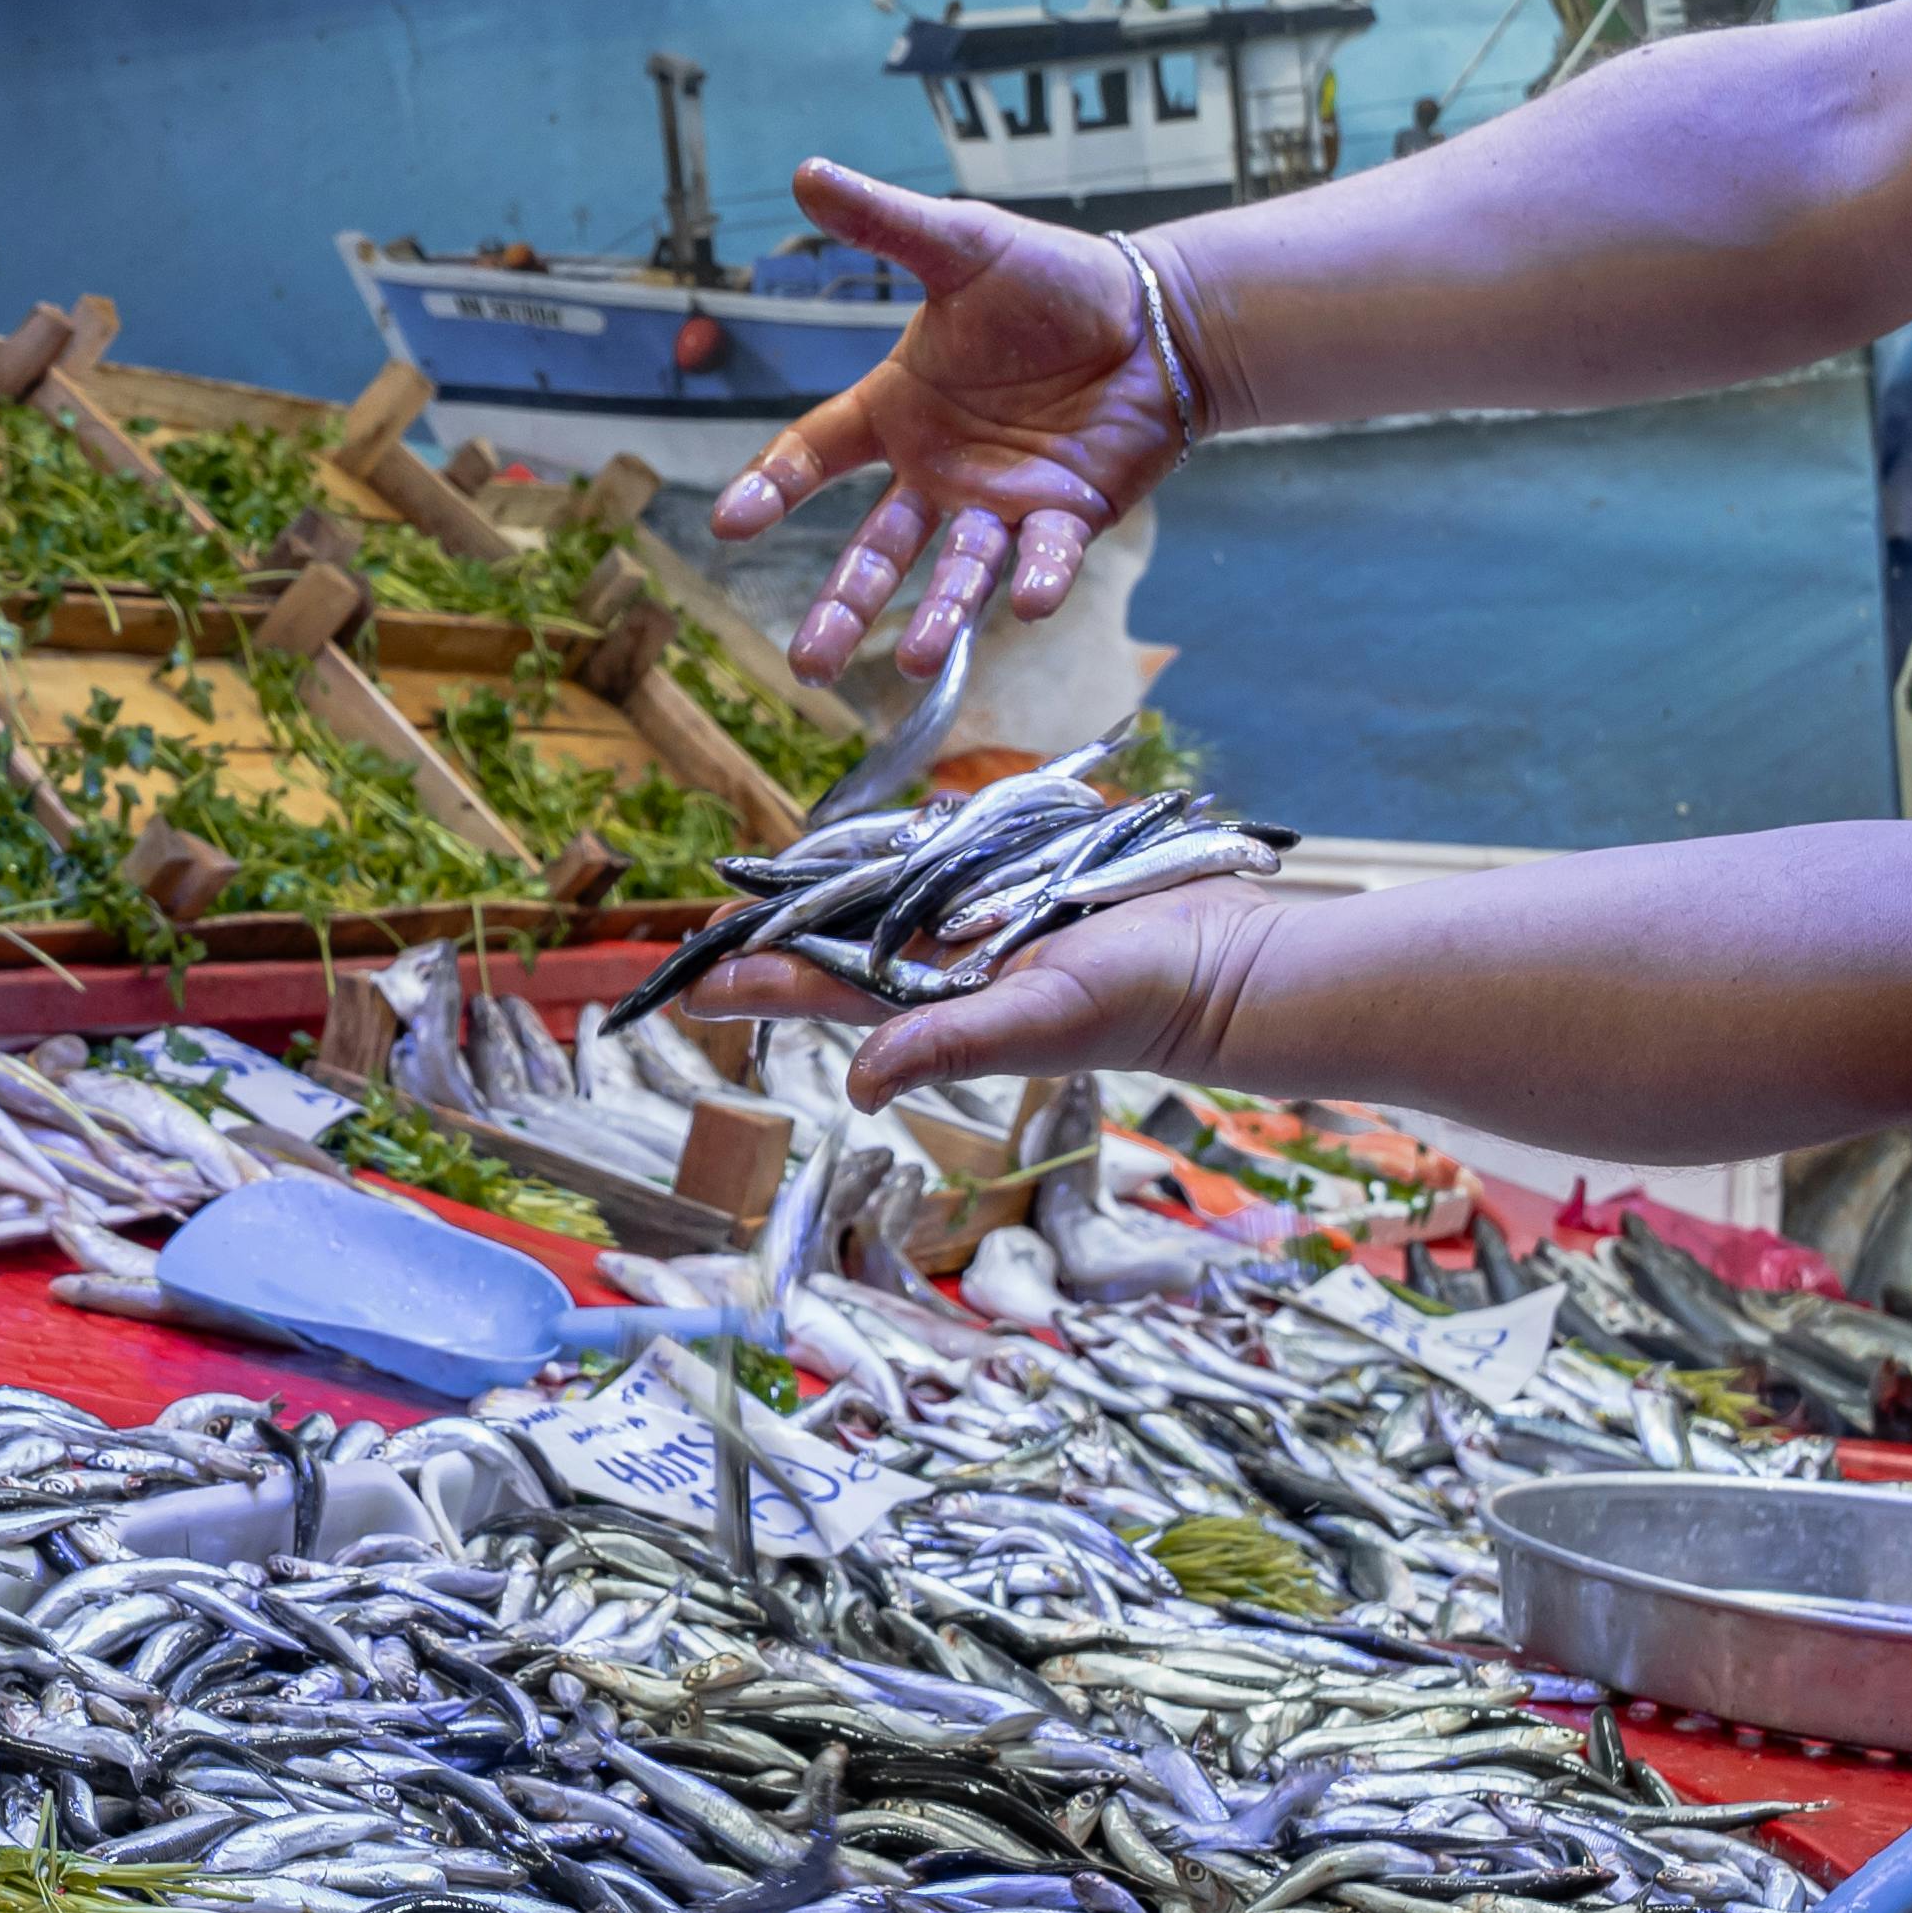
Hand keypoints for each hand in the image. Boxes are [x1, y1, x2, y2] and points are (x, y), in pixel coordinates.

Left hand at [695, 881, 1284, 1104]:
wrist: (1224, 958)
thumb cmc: (1135, 1002)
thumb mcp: (1037, 1021)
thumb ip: (949, 1044)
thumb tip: (859, 1086)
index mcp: (932, 997)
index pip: (818, 986)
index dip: (752, 982)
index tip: (687, 984)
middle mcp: (947, 956)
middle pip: (840, 931)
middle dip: (780, 921)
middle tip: (714, 908)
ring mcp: (985, 912)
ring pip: (891, 885)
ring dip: (839, 875)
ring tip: (776, 869)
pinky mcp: (1027, 872)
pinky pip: (958, 849)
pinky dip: (922, 838)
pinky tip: (892, 826)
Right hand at [707, 161, 1189, 675]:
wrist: (1153, 317)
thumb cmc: (1050, 281)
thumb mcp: (961, 245)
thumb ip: (886, 222)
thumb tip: (806, 171)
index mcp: (897, 409)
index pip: (815, 453)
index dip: (772, 487)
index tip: (728, 524)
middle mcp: (938, 471)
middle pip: (877, 548)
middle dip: (842, 605)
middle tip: (807, 663)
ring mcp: (1000, 503)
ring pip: (957, 571)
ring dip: (937, 617)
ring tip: (913, 661)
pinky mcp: (1067, 518)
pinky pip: (1047, 558)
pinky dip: (1041, 580)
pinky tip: (1032, 603)